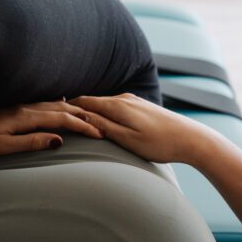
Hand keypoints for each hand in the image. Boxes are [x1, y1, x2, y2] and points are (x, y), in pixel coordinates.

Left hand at [0, 100, 102, 159]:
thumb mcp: (0, 146)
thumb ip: (30, 142)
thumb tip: (60, 140)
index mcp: (22, 117)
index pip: (61, 119)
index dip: (83, 126)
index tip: (101, 134)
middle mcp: (21, 107)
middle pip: (59, 109)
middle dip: (83, 116)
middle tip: (103, 124)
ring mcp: (14, 106)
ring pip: (49, 105)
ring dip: (71, 109)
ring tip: (89, 113)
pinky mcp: (7, 108)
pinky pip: (39, 105)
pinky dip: (54, 105)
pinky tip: (58, 103)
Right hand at [67, 92, 214, 163]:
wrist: (192, 139)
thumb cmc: (159, 143)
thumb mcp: (127, 139)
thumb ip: (103, 127)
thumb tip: (81, 117)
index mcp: (117, 105)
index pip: (83, 102)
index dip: (66, 108)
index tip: (50, 113)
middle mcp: (124, 98)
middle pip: (92, 101)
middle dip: (75, 109)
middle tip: (56, 117)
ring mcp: (134, 101)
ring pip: (104, 104)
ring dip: (90, 111)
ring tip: (74, 120)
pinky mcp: (141, 107)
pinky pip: (115, 107)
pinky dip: (103, 113)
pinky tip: (101, 122)